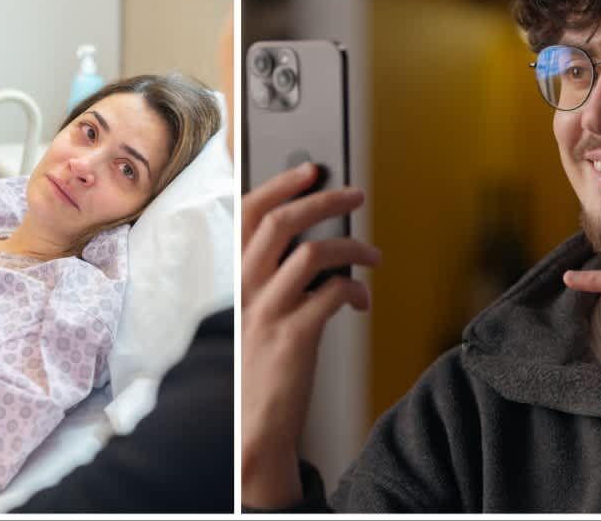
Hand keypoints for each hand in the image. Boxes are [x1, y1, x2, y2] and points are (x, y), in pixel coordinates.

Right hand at [241, 163, 380, 506]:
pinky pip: (333, 294)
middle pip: (283, 222)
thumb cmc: (250, 371)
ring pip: (314, 252)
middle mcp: (242, 289)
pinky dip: (355, 289)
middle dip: (325, 199)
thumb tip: (308, 243)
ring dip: (353, 247)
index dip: (280, 185)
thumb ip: (266, 279)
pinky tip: (361, 299)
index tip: (308, 171)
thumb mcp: (247, 316)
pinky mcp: (293, 336)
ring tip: (372, 255)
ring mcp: (266, 311)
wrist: (245, 429)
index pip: (246, 214)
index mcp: (228, 279)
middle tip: (354, 195)